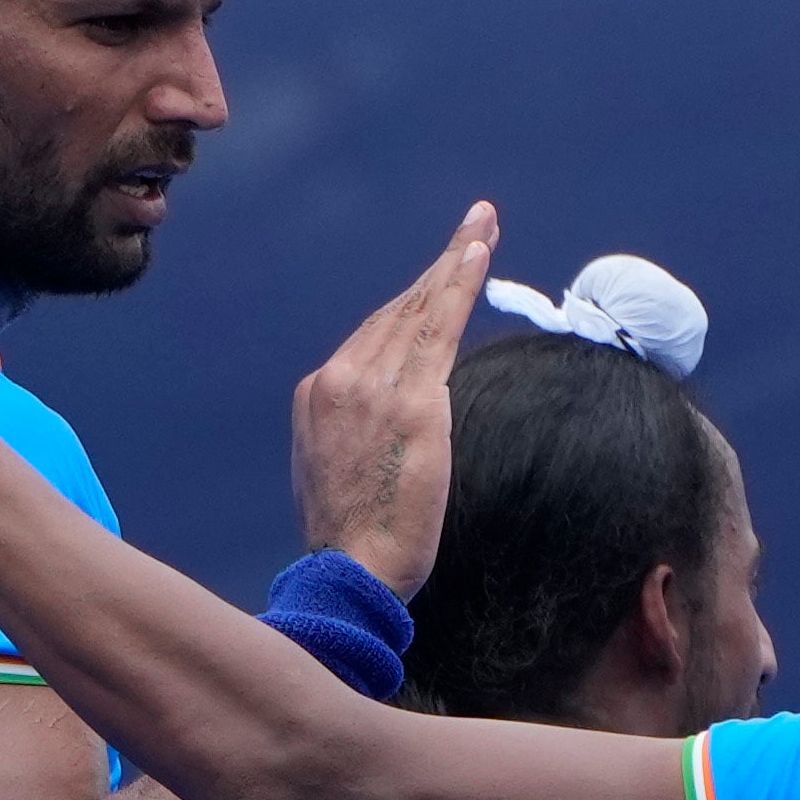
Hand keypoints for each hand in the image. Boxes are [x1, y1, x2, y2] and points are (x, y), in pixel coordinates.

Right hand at [285, 200, 501, 592]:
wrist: (348, 573)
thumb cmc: (353, 544)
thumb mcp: (342, 474)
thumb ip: (360, 435)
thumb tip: (389, 425)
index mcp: (317, 396)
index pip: (371, 336)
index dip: (410, 302)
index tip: (436, 276)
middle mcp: (338, 379)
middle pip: (396, 310)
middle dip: (438, 267)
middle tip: (475, 226)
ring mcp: (371, 385)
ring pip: (419, 309)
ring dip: (455, 262)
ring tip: (482, 227)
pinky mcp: (411, 399)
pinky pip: (439, 327)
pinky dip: (459, 284)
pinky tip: (478, 252)